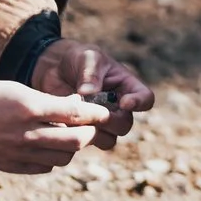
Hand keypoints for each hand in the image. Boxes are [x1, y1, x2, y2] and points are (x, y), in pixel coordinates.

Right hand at [0, 79, 109, 173]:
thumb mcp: (11, 88)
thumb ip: (43, 100)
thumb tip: (72, 107)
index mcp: (28, 107)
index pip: (76, 113)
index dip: (96, 113)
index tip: (104, 111)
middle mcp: (27, 133)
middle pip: (77, 140)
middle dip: (90, 132)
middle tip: (91, 125)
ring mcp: (20, 153)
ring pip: (64, 156)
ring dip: (72, 146)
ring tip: (69, 134)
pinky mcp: (12, 166)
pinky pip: (45, 167)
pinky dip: (54, 158)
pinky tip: (49, 146)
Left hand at [31, 39, 155, 149]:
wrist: (55, 69)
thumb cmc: (79, 59)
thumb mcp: (87, 58)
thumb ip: (90, 73)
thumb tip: (88, 93)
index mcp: (127, 87)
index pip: (145, 99)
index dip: (139, 103)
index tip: (125, 102)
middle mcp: (118, 109)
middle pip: (125, 125)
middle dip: (111, 121)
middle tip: (94, 112)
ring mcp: (101, 123)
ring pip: (108, 139)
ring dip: (93, 131)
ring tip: (76, 116)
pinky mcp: (84, 132)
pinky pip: (85, 143)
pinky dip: (76, 136)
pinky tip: (65, 122)